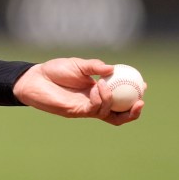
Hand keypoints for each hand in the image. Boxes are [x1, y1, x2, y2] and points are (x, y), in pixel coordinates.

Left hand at [13, 58, 144, 125]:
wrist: (35, 78)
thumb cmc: (55, 70)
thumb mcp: (78, 64)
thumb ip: (94, 66)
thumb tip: (112, 69)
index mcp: (98, 90)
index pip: (121, 97)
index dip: (134, 94)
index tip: (143, 84)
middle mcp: (95, 102)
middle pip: (120, 114)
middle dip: (133, 111)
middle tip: (141, 100)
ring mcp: (87, 108)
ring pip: (110, 115)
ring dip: (113, 101)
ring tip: (105, 86)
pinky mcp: (77, 112)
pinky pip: (95, 110)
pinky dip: (100, 100)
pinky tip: (96, 88)